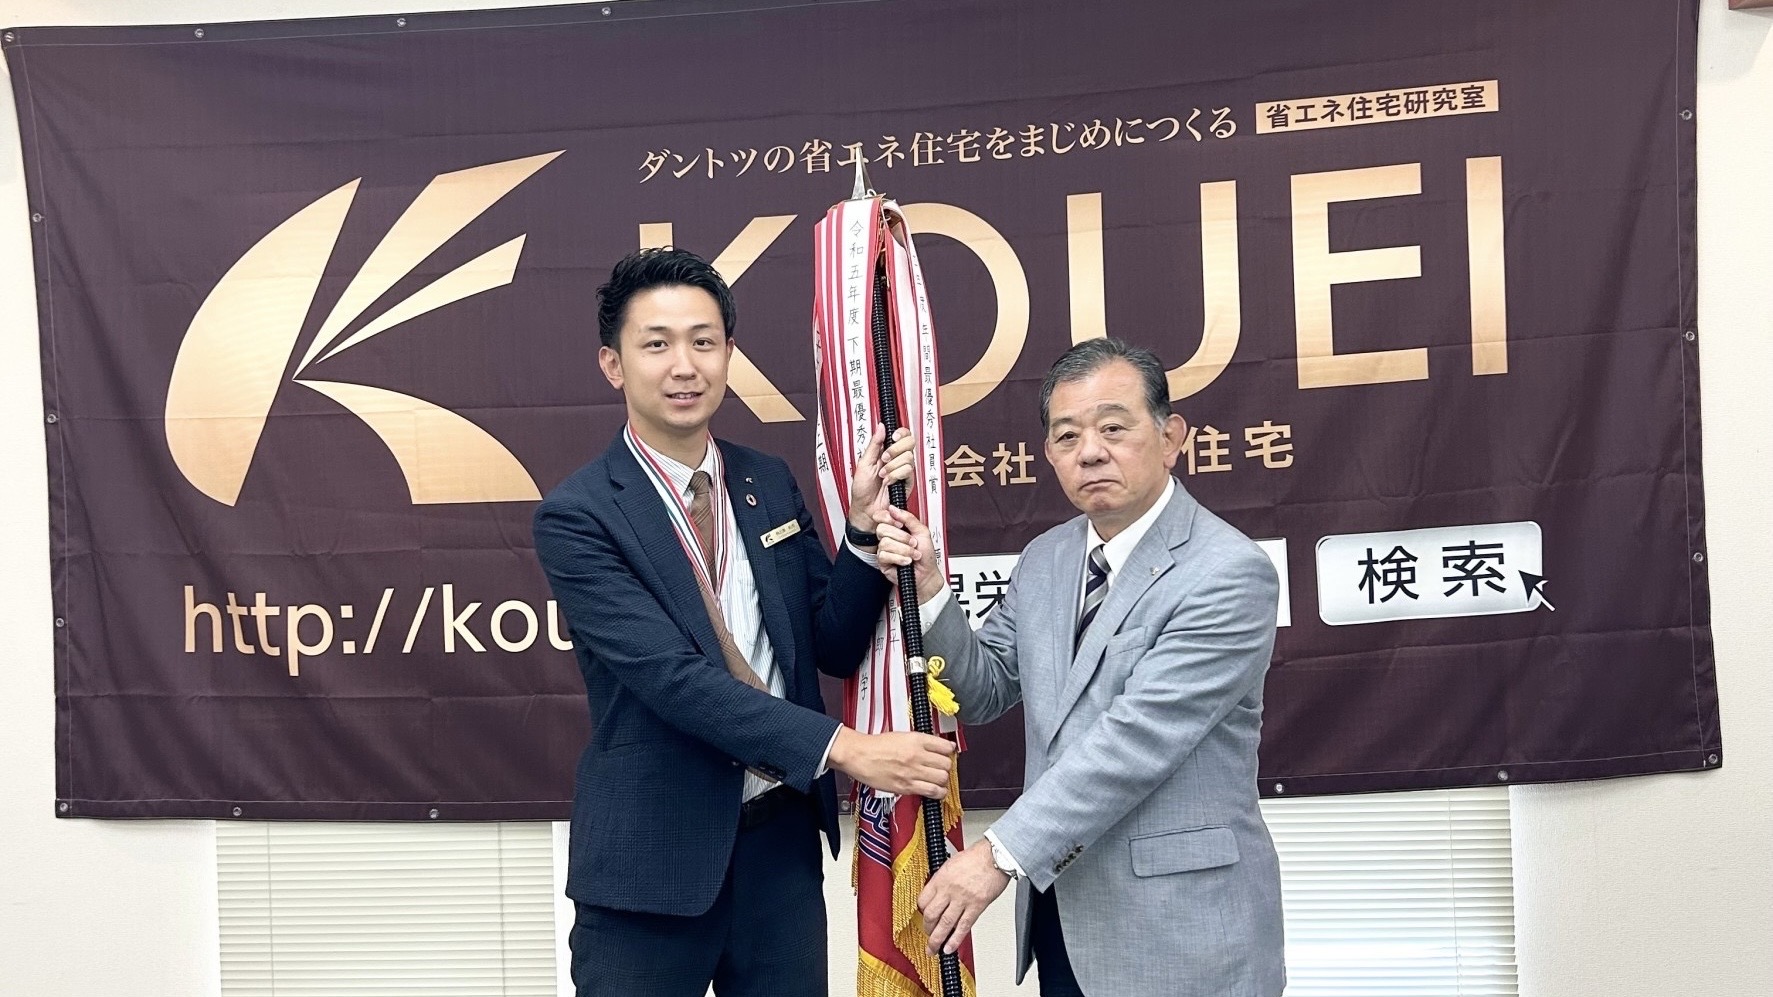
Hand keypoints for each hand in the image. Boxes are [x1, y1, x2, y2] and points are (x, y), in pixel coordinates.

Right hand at [828, 726, 954, 798]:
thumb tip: (936, 747)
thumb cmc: (876, 746)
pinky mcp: (907, 786)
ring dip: (943, 780)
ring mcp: (912, 772)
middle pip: (946, 764)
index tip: (948, 754)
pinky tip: (936, 791)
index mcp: (916, 740)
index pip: (945, 747)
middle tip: (941, 768)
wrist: (859, 755)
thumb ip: (920, 742)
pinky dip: (938, 793)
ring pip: (942, 778)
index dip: (949, 752)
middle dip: (946, 767)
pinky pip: (931, 791)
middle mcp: (917, 755)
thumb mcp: (902, 736)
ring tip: (939, 780)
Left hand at [848, 425, 916, 533]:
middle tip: (884, 458)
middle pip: (909, 443)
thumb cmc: (862, 489)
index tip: (893, 437)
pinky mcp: (907, 482)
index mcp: (886, 452)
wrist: (865, 509)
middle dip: (895, 449)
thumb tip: (881, 427)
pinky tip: (889, 481)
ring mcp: (902, 470)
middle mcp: (896, 459)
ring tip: (883, 475)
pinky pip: (908, 471)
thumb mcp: (864, 462)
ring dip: (893, 466)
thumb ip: (874, 444)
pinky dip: (896, 475)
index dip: (901, 433)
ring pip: (908, 457)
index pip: (901, 435)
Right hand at [874, 506, 944, 604]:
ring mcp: (884, 549)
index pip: (882, 516)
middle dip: (901, 537)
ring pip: (885, 543)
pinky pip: (884, 555)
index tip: (899, 523)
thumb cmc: (926, 555)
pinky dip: (899, 558)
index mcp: (897, 528)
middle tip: (912, 542)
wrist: (927, 574)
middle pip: (882, 529)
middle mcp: (889, 537)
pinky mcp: (883, 562)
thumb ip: (909, 518)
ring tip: (912, 554)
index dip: (887, 517)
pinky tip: (906, 561)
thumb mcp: (922, 532)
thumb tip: (894, 508)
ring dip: (904, 550)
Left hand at [919, 839, 1010, 953]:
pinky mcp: (976, 907)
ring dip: (937, 939)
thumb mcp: (951, 863)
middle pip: (931, 915)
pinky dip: (955, 940)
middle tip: (927, 934)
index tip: (923, 915)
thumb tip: (938, 892)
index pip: (923, 900)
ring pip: (944, 924)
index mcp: (941, 878)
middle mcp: (949, 890)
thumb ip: (943, 879)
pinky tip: (950, 947)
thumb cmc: (977, 857)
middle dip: (927, 928)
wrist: (995, 857)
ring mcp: (962, 900)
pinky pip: (963, 927)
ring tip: (933, 948)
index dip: (921, 910)